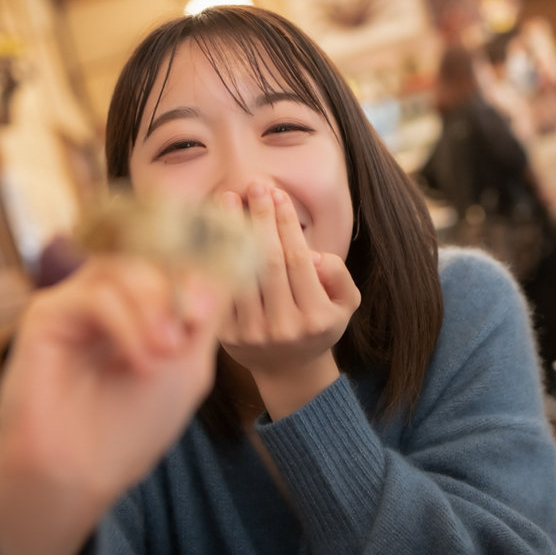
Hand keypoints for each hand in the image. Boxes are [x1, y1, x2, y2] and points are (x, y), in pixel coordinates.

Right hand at [0, 257, 227, 554]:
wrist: (78, 473)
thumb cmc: (132, 426)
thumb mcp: (189, 366)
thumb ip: (203, 314)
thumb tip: (217, 269)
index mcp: (144, 307)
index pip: (172, 260)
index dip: (195, 272)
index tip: (206, 309)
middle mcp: (109, 297)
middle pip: (148, 256)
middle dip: (174, 292)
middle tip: (182, 339)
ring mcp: (77, 303)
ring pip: (122, 268)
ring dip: (153, 307)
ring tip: (164, 352)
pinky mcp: (47, 314)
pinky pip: (95, 295)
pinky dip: (126, 324)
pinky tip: (138, 361)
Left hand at [218, 183, 360, 417]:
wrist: (288, 368)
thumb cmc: (318, 323)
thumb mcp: (345, 303)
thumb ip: (338, 276)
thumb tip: (313, 255)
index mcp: (317, 318)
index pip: (299, 260)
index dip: (287, 225)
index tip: (278, 195)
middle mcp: (285, 328)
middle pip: (270, 262)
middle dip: (261, 220)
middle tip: (254, 186)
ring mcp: (253, 334)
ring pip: (242, 272)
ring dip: (231, 232)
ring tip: (228, 199)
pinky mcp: (226, 337)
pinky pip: (220, 289)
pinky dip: (214, 257)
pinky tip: (210, 230)